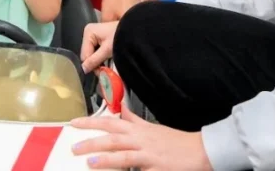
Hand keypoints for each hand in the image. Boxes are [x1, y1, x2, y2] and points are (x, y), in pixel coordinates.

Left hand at [71, 104, 211, 170]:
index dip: (91, 122)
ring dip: (107, 158)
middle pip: (114, 138)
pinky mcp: (158, 170)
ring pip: (125, 155)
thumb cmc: (175, 141)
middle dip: (92, 141)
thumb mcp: (152, 127)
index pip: (111, 122)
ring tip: (90, 162)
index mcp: (139, 130)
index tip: (74, 123)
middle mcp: (142, 141)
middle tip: (74, 147)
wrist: (200, 150)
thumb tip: (122, 110)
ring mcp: (150, 156)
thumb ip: (135, 121)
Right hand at [79, 20, 117, 71]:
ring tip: (109, 66)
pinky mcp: (100, 39)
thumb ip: (94, 60)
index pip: (84, 55)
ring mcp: (95, 35)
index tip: (100, 72)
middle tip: (105, 71)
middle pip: (88, 54)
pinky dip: (102, 58)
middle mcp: (89, 32)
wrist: (136, 30)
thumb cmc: (122, 37)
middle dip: (96, 63)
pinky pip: (97, 52)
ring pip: (92, 54)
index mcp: (88, 32)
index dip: (91, 65)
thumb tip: (83, 69)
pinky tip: (109, 60)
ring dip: (100, 62)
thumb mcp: (107, 50)